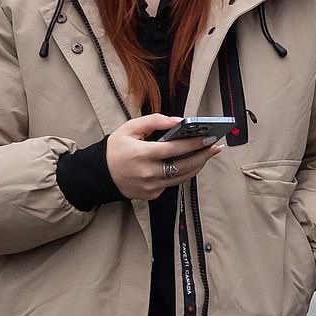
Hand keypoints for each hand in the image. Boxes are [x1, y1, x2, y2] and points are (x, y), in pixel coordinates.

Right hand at [106, 113, 223, 199]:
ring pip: (181, 177)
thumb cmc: (115, 149)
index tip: (209, 137)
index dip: (193, 143)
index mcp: (141, 154)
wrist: (99, 175)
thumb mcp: (129, 128)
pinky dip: (183, 173)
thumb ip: (154, 121)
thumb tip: (177, 121)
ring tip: (208, 154)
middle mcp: (147, 173)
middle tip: (216, 147)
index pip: (174, 149)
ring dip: (197, 165)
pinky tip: (192, 163)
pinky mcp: (151, 195)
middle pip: (183, 166)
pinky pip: (172, 183)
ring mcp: (150, 186)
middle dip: (203, 155)